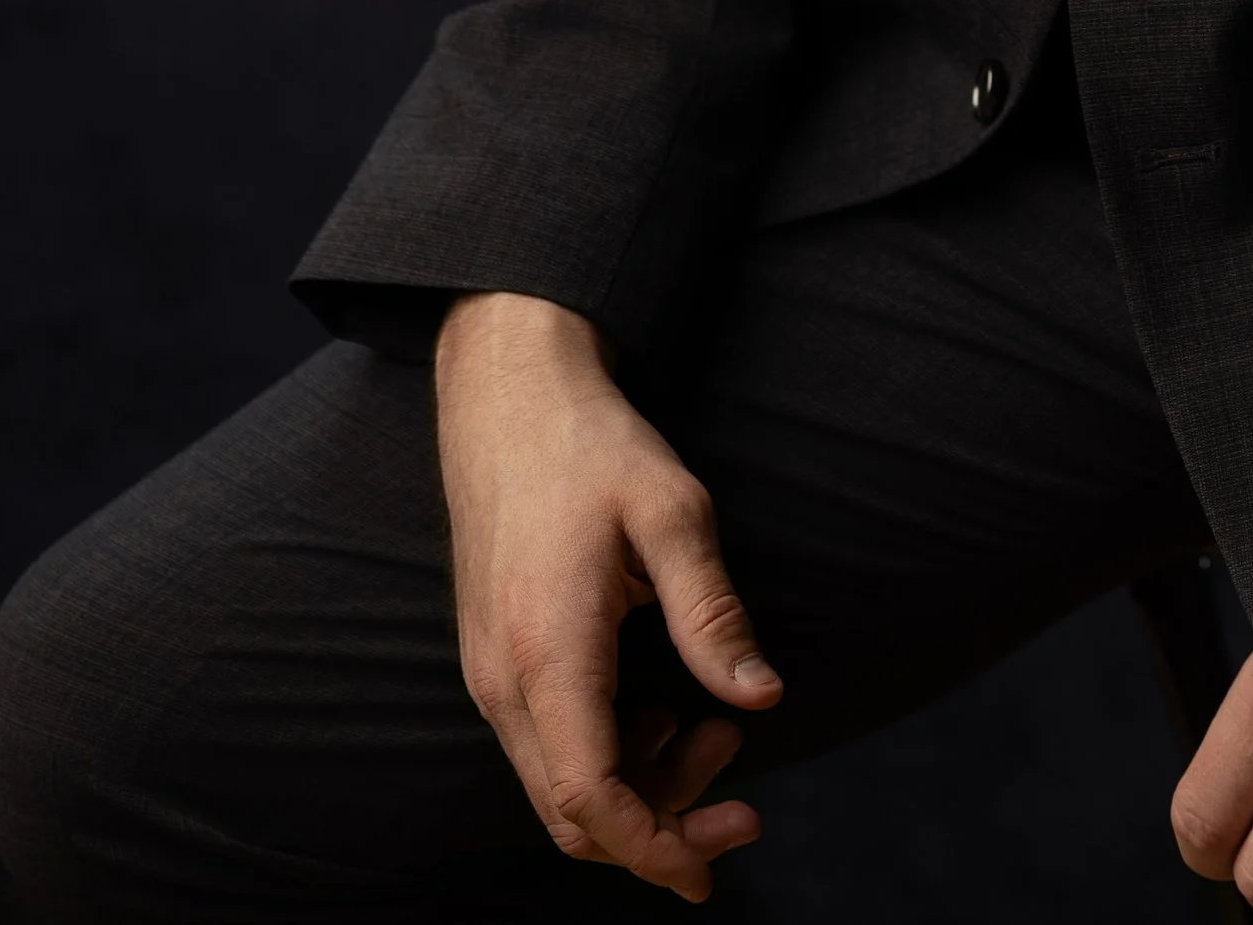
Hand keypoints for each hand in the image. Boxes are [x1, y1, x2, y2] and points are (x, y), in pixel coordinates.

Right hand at [435, 291, 782, 900]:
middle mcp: (503, 681)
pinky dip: (610, 757)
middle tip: (746, 796)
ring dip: (641, 789)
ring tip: (714, 727)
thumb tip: (761, 698)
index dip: (653, 847)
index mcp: (546, 653)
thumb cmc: (592, 445)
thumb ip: (712, 611)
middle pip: (571, 815)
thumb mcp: (671, 513)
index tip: (718, 859)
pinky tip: (663, 708)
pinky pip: (549, 747)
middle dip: (661, 827)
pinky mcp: (495, 660)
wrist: (507, 394)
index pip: (588, 799)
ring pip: (559, 788)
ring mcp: (491, 674)